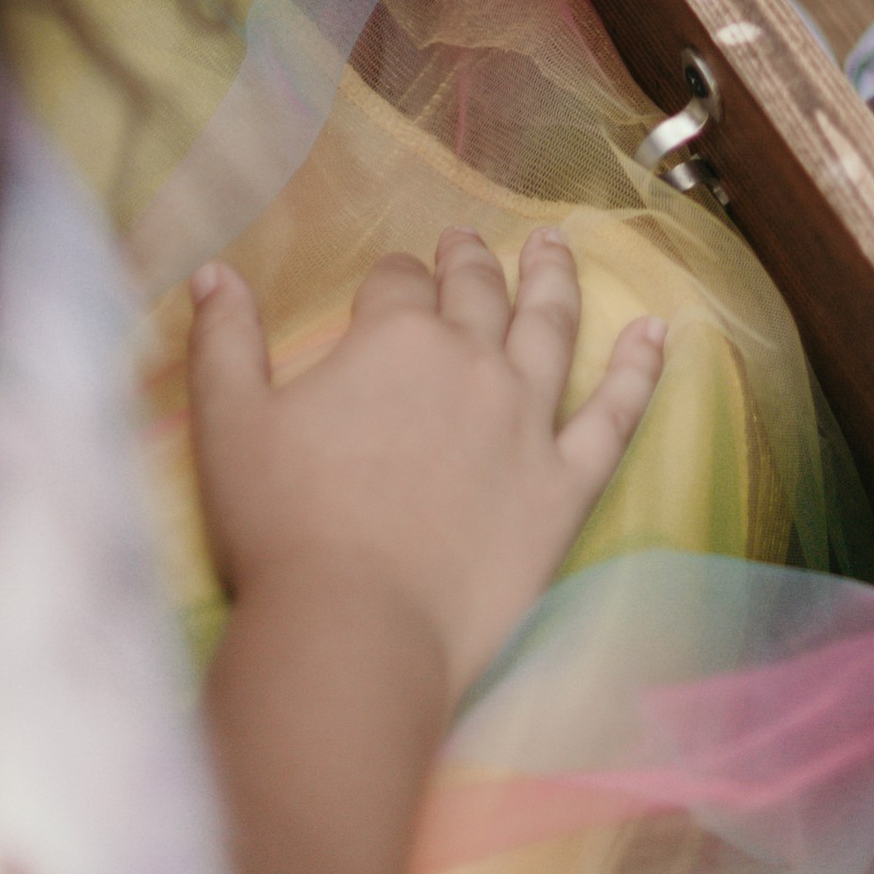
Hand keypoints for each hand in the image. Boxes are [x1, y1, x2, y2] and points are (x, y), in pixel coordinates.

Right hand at [190, 231, 666, 709]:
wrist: (354, 631)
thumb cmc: (281, 530)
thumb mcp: (228, 427)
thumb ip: (222, 342)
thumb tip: (212, 272)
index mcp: (395, 338)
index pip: (397, 283)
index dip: (392, 279)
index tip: (391, 282)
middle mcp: (471, 361)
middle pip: (476, 292)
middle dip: (470, 261)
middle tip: (469, 242)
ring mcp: (527, 420)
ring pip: (551, 326)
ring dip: (555, 279)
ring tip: (557, 248)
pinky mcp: (565, 484)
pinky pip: (616, 413)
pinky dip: (641, 369)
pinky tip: (661, 334)